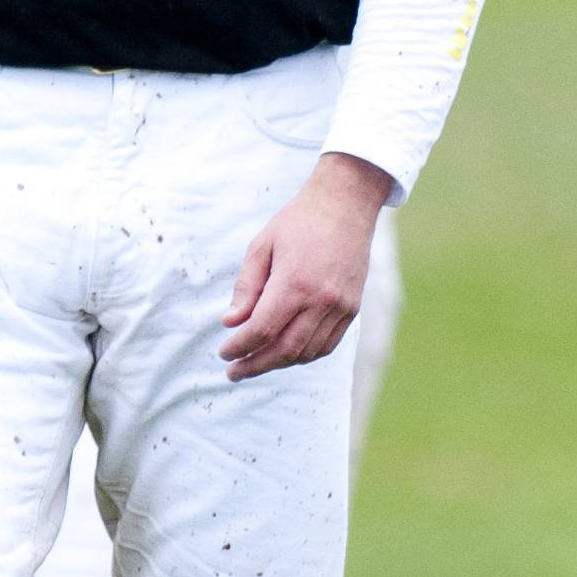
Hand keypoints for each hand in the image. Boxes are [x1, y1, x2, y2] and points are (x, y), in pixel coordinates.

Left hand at [219, 150, 392, 383]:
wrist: (346, 205)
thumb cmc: (298, 221)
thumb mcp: (262, 246)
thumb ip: (246, 287)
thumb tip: (231, 323)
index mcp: (295, 282)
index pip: (262, 330)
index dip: (240, 347)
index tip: (224, 353)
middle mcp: (321, 300)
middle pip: (284, 349)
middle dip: (255, 365)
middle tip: (234, 372)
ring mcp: (341, 306)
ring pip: (307, 352)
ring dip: (279, 363)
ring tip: (257, 363)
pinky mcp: (352, 308)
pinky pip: (327, 344)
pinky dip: (304, 355)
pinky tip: (286, 354)